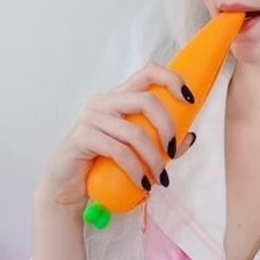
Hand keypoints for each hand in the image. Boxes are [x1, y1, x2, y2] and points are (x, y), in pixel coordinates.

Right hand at [34, 62, 197, 213]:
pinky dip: (136, 171)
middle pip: (146, 100)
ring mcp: (90, 117)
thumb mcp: (138, 152)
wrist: (69, 187)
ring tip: (160, 179)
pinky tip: (143, 185)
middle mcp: (103, 101)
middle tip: (172, 151)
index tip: (190, 99)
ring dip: (154, 159)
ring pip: (134, 132)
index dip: (172, 79)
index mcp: (119, 97)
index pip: (147, 72)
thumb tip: (190, 136)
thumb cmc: (103, 166)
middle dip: (167, 127)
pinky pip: (118, 151)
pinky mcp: (82, 137)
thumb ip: (161, 142)